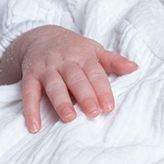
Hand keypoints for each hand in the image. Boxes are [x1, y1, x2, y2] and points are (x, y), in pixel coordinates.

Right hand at [0, 26, 137, 132]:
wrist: (39, 36)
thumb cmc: (73, 48)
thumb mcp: (93, 50)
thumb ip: (113, 61)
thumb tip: (135, 68)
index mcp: (83, 56)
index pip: (94, 73)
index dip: (102, 89)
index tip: (109, 106)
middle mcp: (64, 61)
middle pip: (75, 79)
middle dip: (84, 95)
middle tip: (93, 113)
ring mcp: (46, 69)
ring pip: (53, 85)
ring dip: (60, 101)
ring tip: (68, 117)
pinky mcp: (29, 76)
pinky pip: (29, 93)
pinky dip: (30, 110)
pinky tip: (35, 127)